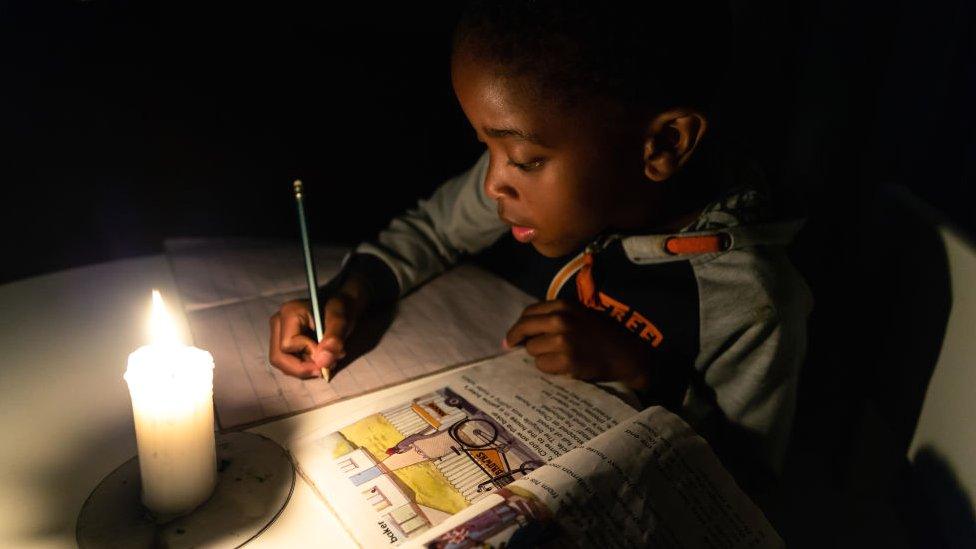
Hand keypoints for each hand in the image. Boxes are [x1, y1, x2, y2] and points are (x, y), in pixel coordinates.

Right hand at [268, 276, 367, 377]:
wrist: (339, 305)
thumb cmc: (340, 309)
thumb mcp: (342, 321)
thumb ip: (334, 339)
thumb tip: (323, 362)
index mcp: (289, 313)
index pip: (288, 345)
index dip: (308, 354)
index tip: (329, 352)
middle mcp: (278, 322)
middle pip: (278, 357)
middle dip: (302, 368)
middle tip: (325, 368)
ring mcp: (277, 333)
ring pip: (281, 363)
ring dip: (303, 369)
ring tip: (324, 362)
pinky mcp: (281, 341)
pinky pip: (286, 362)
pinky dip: (302, 367)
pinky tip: (317, 360)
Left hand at [504, 299, 653, 389]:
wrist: (624, 354)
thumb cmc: (599, 334)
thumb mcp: (578, 315)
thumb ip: (552, 318)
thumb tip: (520, 333)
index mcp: (563, 305)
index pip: (528, 313)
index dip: (518, 325)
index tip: (513, 336)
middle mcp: (561, 320)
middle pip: (524, 329)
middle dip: (516, 339)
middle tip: (510, 346)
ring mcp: (563, 341)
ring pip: (532, 349)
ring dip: (539, 355)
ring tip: (555, 357)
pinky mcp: (566, 360)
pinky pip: (542, 365)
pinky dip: (548, 368)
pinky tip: (562, 366)